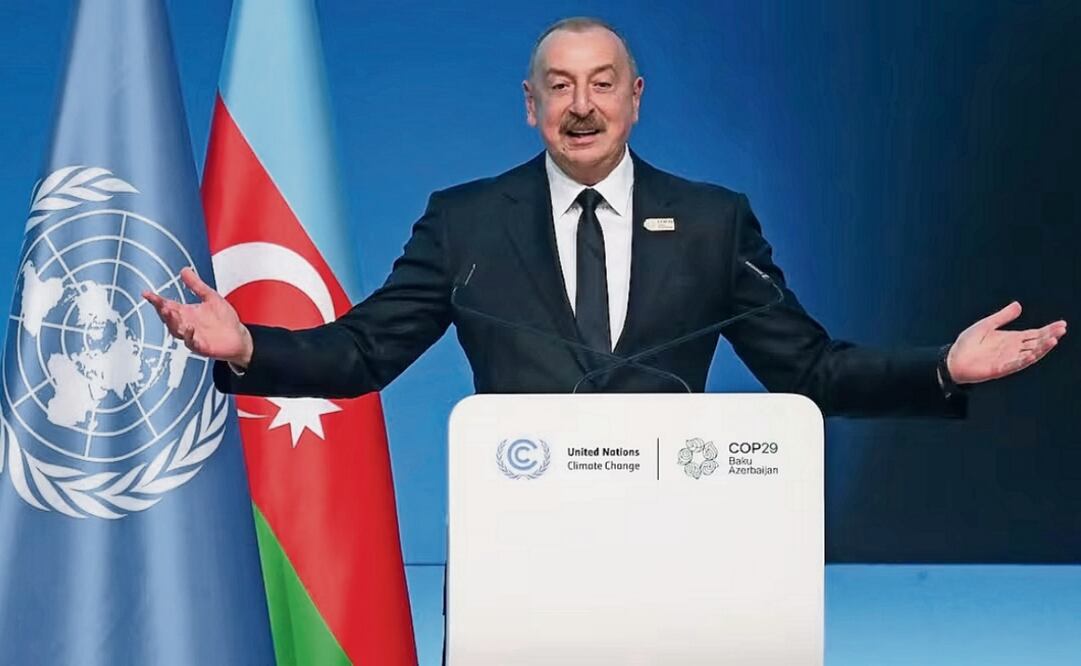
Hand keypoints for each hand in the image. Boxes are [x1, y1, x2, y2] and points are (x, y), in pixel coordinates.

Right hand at [143, 267, 253, 366]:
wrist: (239, 337)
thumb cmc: (224, 319)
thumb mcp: (210, 297)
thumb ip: (196, 285)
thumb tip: (184, 270)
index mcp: (186, 312)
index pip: (167, 305)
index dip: (156, 300)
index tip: (146, 293)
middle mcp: (185, 324)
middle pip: (169, 318)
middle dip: (162, 310)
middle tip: (159, 303)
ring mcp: (192, 336)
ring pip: (176, 330)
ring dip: (172, 322)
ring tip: (169, 311)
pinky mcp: (201, 346)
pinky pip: (192, 342)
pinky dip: (189, 336)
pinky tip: (189, 328)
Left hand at [947, 301, 1066, 384]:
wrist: (952, 359)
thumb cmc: (968, 343)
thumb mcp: (986, 325)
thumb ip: (1002, 316)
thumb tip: (1018, 305)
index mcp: (1012, 339)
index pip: (1035, 334)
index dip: (1048, 330)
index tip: (1062, 324)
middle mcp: (1013, 350)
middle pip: (1036, 342)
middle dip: (1049, 336)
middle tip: (1062, 329)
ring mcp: (1008, 360)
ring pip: (1030, 354)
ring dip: (1042, 348)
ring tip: (1053, 339)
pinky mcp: (1000, 369)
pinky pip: (1015, 364)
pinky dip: (1024, 360)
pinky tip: (1033, 354)